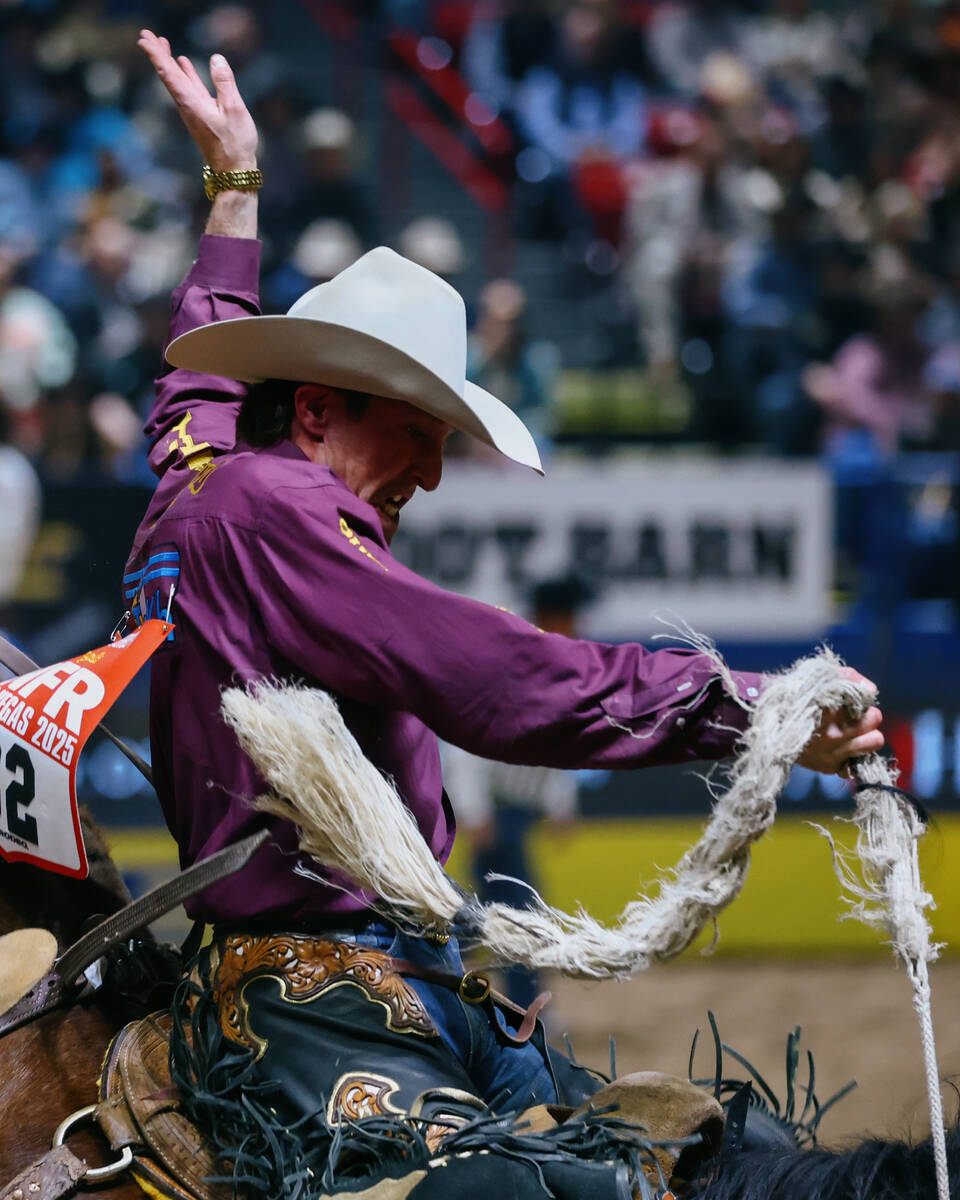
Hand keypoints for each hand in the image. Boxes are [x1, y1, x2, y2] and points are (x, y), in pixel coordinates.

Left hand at [138, 29, 257, 170]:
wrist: (234, 170)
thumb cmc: (235, 143)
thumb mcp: (234, 109)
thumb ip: (224, 82)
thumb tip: (216, 58)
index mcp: (191, 102)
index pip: (168, 73)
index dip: (155, 54)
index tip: (143, 39)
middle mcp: (187, 105)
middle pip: (168, 74)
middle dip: (157, 53)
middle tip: (146, 34)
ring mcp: (193, 110)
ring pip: (176, 80)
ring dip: (169, 61)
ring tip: (163, 44)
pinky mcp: (200, 114)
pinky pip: (187, 88)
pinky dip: (183, 73)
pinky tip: (184, 64)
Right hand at [797, 667, 883, 776]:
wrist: (766, 730)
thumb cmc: (792, 701)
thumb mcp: (815, 679)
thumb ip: (846, 677)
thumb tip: (871, 690)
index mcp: (829, 709)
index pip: (863, 700)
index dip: (859, 698)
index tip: (850, 700)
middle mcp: (834, 733)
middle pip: (874, 719)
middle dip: (865, 715)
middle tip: (851, 716)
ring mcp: (833, 753)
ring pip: (874, 740)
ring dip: (866, 735)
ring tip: (852, 732)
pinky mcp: (829, 767)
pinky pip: (857, 762)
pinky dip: (852, 755)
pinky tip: (841, 749)